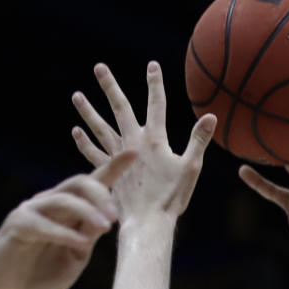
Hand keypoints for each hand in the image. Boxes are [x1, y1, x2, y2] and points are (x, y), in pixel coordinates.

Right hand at [0, 153, 135, 288]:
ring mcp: (31, 212)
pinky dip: (63, 233)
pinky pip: (42, 224)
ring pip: (62, 199)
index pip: (92, 184)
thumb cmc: (40, 278)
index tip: (134, 152)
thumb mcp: (75, 257)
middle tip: (115, 215)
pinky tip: (80, 242)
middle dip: (101, 194)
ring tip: (105, 226)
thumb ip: (88, 236)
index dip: (112, 168)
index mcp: (68, 212)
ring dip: (87, 211)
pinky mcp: (16, 226)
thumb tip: (107, 218)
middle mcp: (50, 205)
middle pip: (79, 183)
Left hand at [72, 61, 215, 223]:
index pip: (156, 104)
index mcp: (154, 139)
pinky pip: (92, 153)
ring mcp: (117, 157)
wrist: (147, 222)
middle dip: (110, 86)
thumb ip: (198, 140)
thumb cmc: (171, 198)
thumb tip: (212, 116)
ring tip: (76, 95)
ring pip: (100, 128)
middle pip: (120, 108)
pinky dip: (84, 142)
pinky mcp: (108, 173)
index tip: (152, 65)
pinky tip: (76, 131)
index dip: (155, 83)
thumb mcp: (190, 168)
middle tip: (99, 67)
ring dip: (88, 110)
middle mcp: (132, 143)